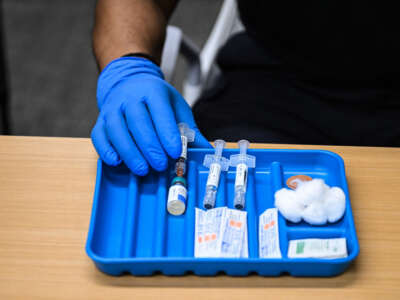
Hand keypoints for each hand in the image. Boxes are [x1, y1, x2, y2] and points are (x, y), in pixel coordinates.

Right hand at [91, 57, 209, 174]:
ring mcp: (112, 108)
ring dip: (129, 152)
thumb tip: (206, 151)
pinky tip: (116, 162)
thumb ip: (189, 129)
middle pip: (138, 122)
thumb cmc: (156, 100)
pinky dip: (106, 149)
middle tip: (160, 165)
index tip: (175, 152)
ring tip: (142, 169)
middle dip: (150, 146)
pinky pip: (99, 135)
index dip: (167, 133)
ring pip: (117, 130)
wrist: (129, 83)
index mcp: (153, 92)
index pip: (160, 112)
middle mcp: (130, 98)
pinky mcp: (100, 120)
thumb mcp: (176, 107)